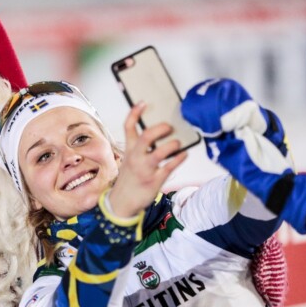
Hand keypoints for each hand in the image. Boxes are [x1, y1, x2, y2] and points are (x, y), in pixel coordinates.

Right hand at [108, 102, 186, 217]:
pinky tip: (184, 155)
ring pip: (159, 153)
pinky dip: (179, 160)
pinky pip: (169, 168)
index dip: (135, 113)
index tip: (143, 102)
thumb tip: (158, 134)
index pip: (129, 127)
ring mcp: (145, 170)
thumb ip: (139, 148)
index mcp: (129, 150)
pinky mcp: (155, 181)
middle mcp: (136, 158)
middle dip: (160, 129)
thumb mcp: (129, 160)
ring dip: (172, 145)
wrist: (121, 203)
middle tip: (169, 127)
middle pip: (146, 137)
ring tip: (177, 143)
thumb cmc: (129, 179)